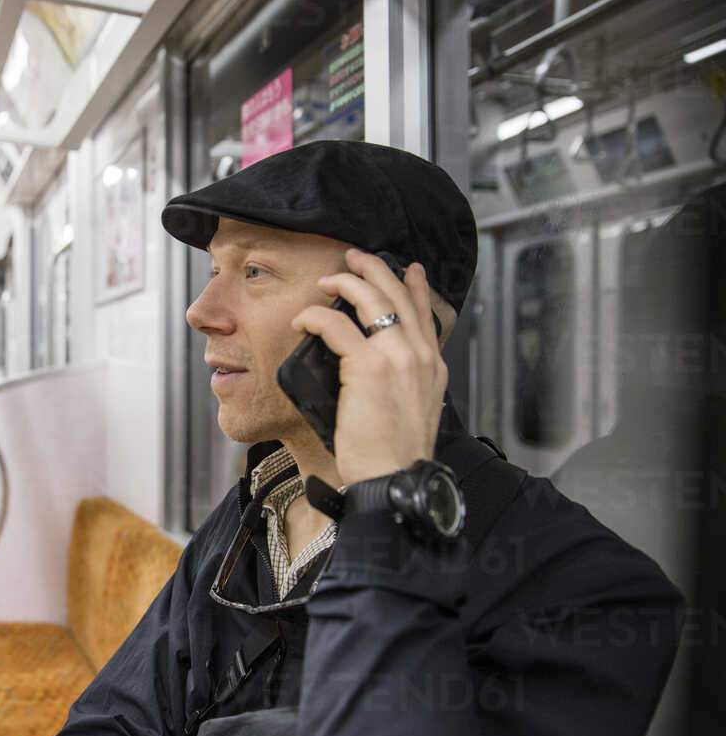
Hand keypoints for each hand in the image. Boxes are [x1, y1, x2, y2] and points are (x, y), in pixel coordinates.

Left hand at [290, 249, 446, 485]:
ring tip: (326, 280)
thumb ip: (403, 385)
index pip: (424, 313)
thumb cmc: (394, 457)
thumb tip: (377, 374)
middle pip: (397, 295)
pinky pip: (335, 324)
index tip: (407, 268)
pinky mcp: (368, 366)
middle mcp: (420, 356)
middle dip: (374, 269)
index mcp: (432, 367)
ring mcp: (397, 357)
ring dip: (345, 281)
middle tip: (355, 257)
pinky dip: (315, 315)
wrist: (395, 478)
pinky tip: (303, 319)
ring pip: (370, 299)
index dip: (414, 286)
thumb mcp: (412, 413)